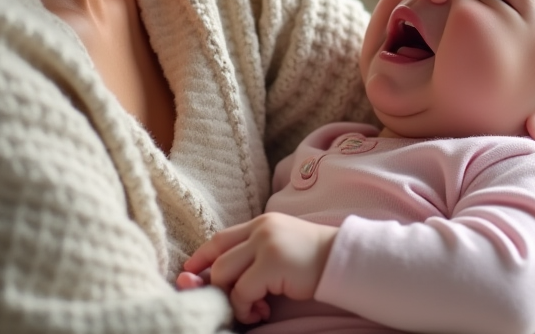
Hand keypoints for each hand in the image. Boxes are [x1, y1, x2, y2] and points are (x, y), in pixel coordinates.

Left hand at [182, 212, 338, 323]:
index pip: (219, 239)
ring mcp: (265, 244)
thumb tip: (216, 278)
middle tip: (225, 303)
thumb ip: (253, 255)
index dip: (201, 257)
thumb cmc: (314, 261)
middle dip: (211, 284)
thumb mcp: (280, 249)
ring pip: (223, 274)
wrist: (344, 260)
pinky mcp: (272, 263)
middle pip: (217, 258)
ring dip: (232, 300)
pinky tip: (262, 312)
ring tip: (252, 310)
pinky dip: (246, 308)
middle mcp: (260, 229)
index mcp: (262, 223)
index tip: (190, 273)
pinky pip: (242, 291)